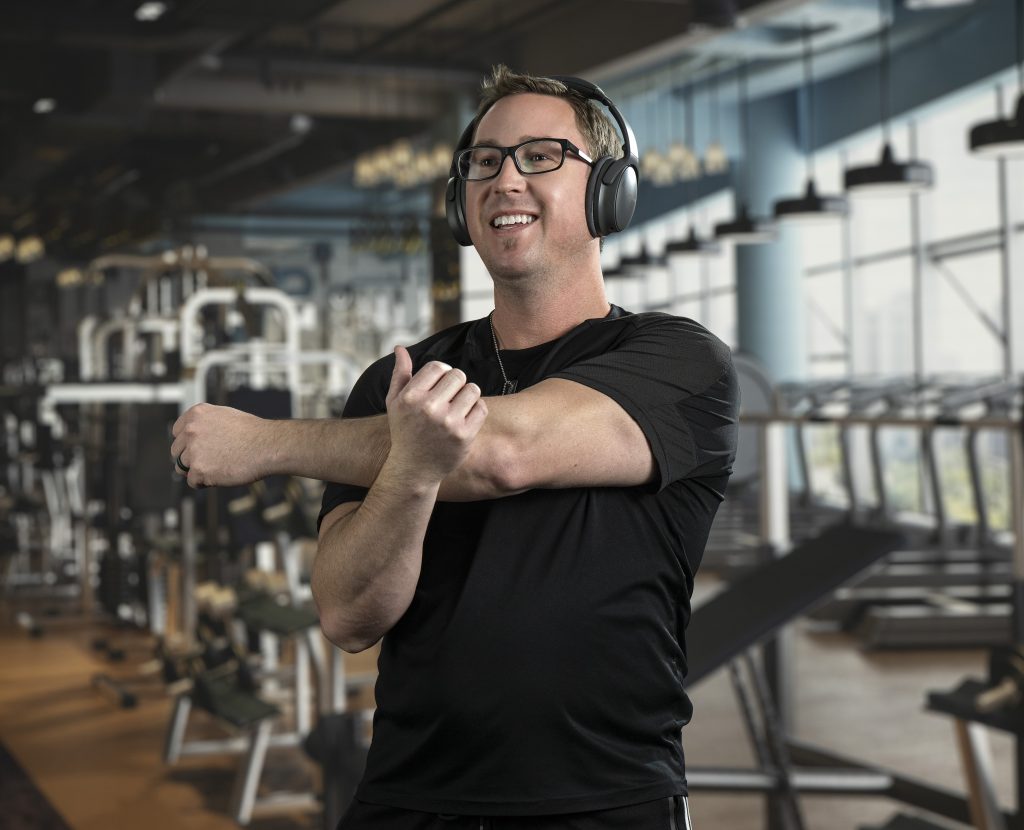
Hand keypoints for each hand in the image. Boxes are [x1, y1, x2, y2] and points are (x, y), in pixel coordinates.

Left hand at [170, 403, 269, 487]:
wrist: (268, 446)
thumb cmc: (253, 433)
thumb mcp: (225, 417)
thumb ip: (205, 424)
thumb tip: (192, 437)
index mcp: (196, 414)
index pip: (177, 432)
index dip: (187, 442)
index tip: (198, 448)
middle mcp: (191, 430)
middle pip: (176, 451)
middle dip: (190, 458)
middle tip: (210, 461)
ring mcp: (194, 450)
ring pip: (182, 468)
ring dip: (197, 470)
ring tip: (218, 468)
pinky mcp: (199, 470)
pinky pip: (193, 482)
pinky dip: (204, 482)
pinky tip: (220, 476)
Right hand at [385, 346, 487, 484]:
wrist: (413, 469)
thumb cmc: (404, 431)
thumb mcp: (394, 403)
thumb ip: (399, 374)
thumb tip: (400, 348)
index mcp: (410, 397)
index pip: (438, 366)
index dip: (442, 373)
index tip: (439, 385)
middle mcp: (428, 408)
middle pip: (458, 375)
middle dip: (456, 383)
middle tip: (450, 397)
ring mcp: (448, 422)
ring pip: (473, 389)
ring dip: (468, 395)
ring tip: (458, 406)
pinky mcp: (464, 436)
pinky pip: (481, 408)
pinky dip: (476, 411)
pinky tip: (465, 418)